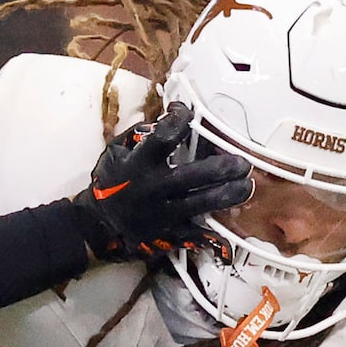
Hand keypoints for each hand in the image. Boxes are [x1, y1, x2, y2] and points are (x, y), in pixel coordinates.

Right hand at [72, 102, 251, 263]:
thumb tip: (167, 120)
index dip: (181, 119)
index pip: (165, 136)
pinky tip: (232, 224)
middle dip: (222, 168)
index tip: (188, 112)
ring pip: (203, 203)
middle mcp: (154, 188)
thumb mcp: (116, 152)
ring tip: (246, 187)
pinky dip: (215, 231)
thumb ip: (140, 135)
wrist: (99, 225)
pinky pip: (197, 232)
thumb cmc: (111, 183)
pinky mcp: (169, 233)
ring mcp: (164, 213)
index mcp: (139, 164)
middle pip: (194, 176)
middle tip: (242, 163)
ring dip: (229, 194)